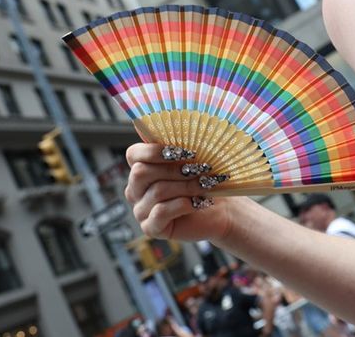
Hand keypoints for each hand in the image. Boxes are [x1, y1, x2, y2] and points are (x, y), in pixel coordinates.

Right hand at [124, 142, 242, 241]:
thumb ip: (180, 147)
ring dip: (186, 186)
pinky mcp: (150, 228)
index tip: (184, 151)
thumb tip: (175, 126)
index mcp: (140, 168)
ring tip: (206, 184)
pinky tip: (199, 202)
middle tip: (201, 168)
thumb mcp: (193, 160)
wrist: (220, 210)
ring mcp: (140, 210)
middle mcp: (135, 189)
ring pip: (157, 192)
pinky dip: (183, 205)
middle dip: (175, 169)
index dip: (155, 151)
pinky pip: (161, 212)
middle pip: (141, 172)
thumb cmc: (204, 180)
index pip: (133, 154)